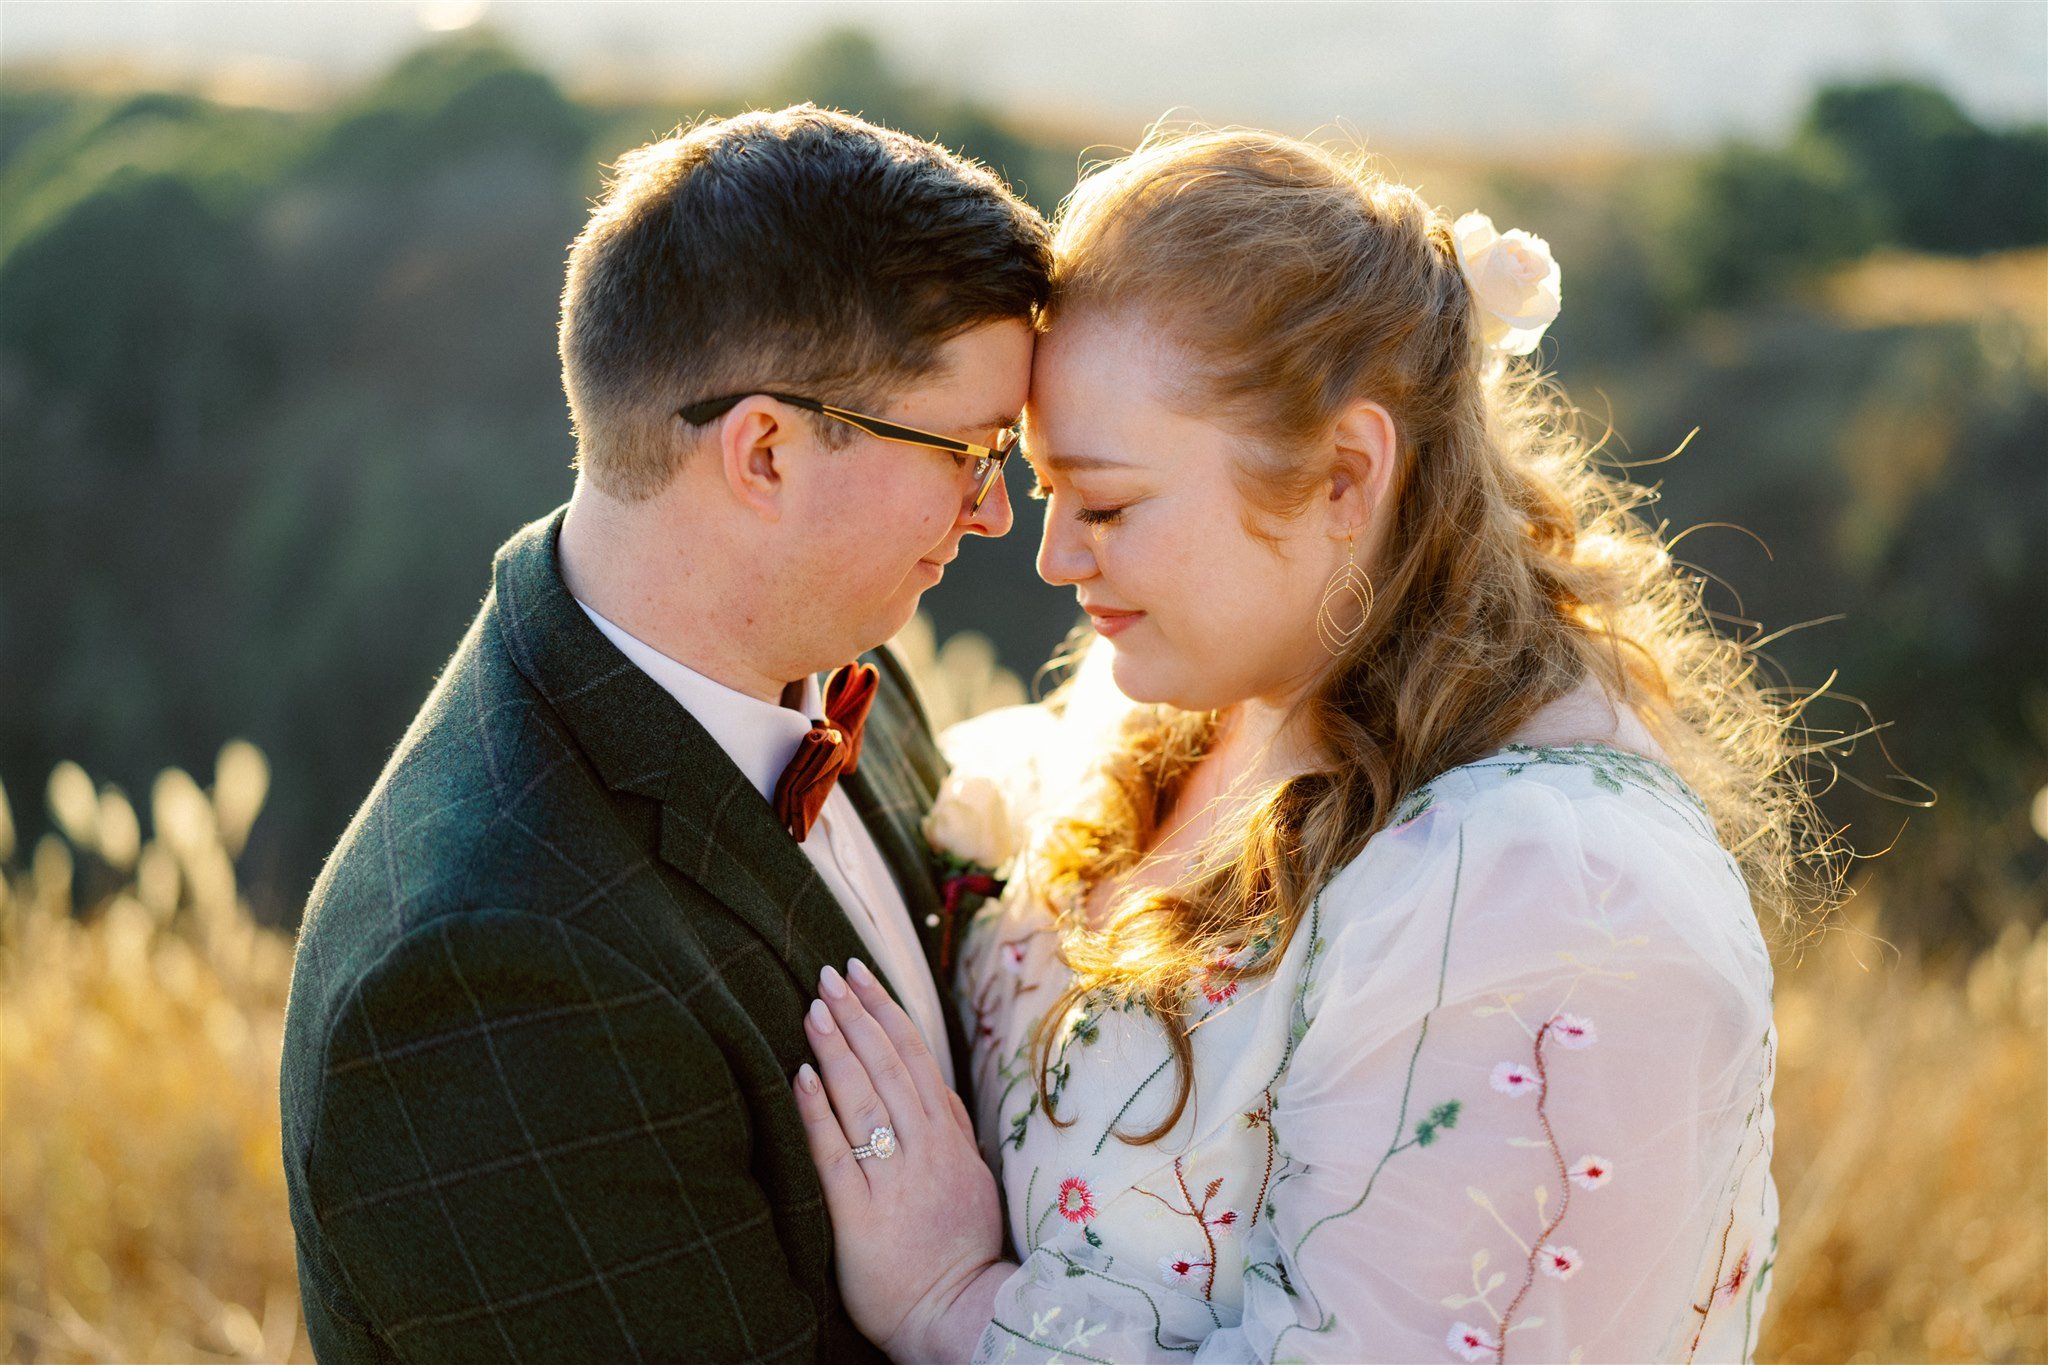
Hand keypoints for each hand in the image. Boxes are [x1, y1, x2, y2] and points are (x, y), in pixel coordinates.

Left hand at [794, 959, 1011, 1361]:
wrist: (957, 1314)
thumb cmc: (960, 1250)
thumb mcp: (972, 1179)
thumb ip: (954, 1131)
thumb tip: (939, 1084)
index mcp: (949, 1138)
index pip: (916, 1057)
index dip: (886, 1010)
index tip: (860, 973)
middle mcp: (925, 1150)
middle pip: (890, 1066)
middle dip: (858, 1013)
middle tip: (829, 972)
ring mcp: (896, 1181)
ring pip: (866, 1099)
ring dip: (839, 1048)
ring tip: (814, 1006)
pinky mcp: (862, 1217)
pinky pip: (838, 1156)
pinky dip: (820, 1112)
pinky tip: (801, 1076)